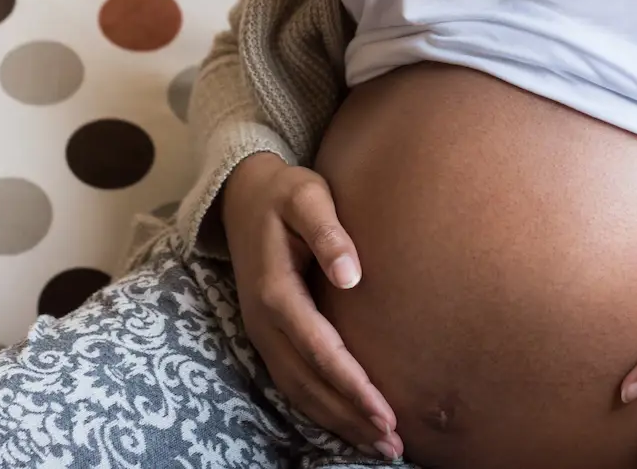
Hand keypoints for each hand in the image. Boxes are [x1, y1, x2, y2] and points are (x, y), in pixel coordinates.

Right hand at [220, 152, 403, 460]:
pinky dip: (322, 411)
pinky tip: (350, 425)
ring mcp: (262, 334)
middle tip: (393, 445)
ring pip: (300, 393)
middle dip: (351, 418)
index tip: (387, 412)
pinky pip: (293, 384)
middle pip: (310, 384)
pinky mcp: (268, 338)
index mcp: (275, 292)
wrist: (242, 196)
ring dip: (338, 423)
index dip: (352, 385)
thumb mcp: (307, 196)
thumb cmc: (285, 193)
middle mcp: (264, 323)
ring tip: (381, 447)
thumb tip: (352, 275)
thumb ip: (329, 231)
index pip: (320, 351)